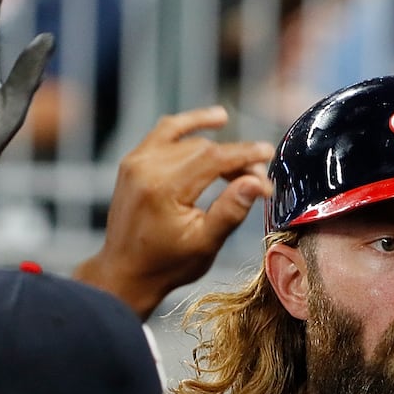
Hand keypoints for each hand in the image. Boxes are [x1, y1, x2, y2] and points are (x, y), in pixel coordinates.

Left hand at [76, 107, 273, 318]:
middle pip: (203, 147)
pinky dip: (189, 127)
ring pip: (187, 139)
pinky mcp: (133, 162)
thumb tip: (257, 182)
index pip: (214, 157)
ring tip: (242, 156)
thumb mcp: (205, 243)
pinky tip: (213, 121)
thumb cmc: (165, 264)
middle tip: (255, 180)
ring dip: (217, 145)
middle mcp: (146, 168)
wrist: (124, 272)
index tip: (269, 155)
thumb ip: (231, 210)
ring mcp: (136, 162)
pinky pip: (165, 133)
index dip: (245, 155)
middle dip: (234, 158)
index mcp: (164, 189)